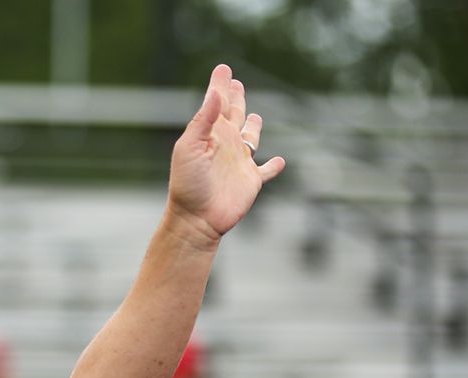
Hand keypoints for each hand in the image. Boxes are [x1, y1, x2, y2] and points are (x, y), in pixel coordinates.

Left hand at [167, 64, 284, 243]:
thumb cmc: (188, 184)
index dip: (220, 85)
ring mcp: (239, 162)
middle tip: (235, 82)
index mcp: (210, 133)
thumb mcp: (191, 147)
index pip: (217, 102)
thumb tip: (215, 92)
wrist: (196, 219)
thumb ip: (204, 120)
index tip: (223, 68)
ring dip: (253, 127)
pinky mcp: (251, 180)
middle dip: (235, 98)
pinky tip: (279, 161)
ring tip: (254, 116)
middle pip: (234, 114)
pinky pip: (266, 170)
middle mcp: (226, 144)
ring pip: (250, 138)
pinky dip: (274, 166)